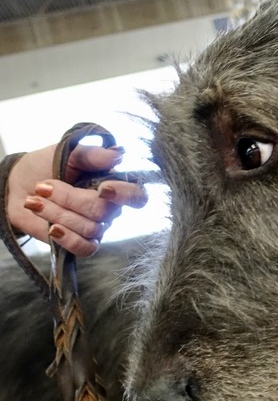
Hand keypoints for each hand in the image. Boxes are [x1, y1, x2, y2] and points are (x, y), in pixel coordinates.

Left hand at [6, 142, 147, 256]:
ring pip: (89, 229)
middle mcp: (108, 209)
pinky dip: (67, 238)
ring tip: (35, 200)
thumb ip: (93, 154)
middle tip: (43, 186)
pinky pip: (84, 248)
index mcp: (112, 184)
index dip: (124, 195)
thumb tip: (119, 154)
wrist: (17, 185)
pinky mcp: (80, 243)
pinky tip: (52, 228)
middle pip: (103, 212)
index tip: (103, 189)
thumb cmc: (44, 165)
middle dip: (69, 198)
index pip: (136, 196)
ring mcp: (95, 228)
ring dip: (56, 213)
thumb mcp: (67, 152)